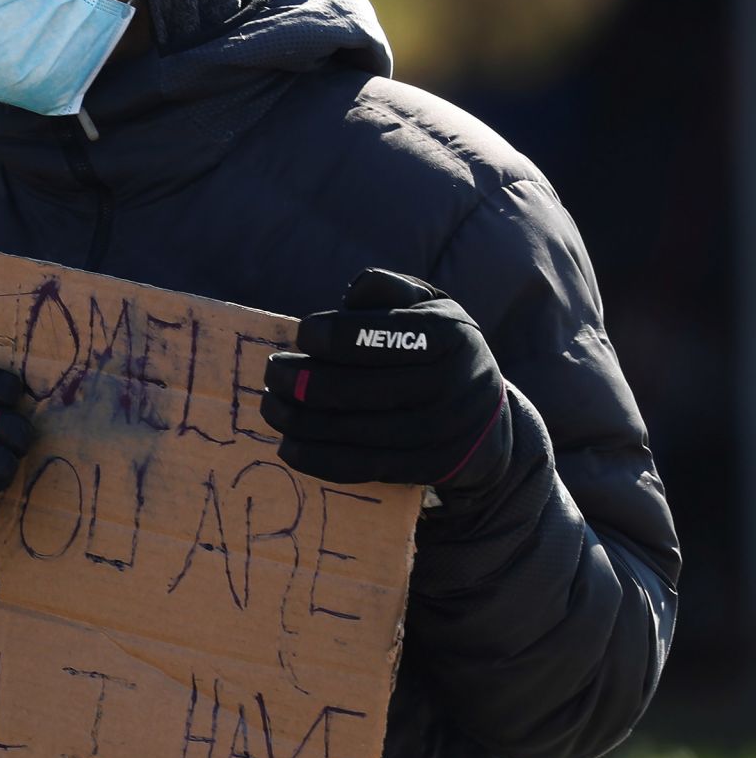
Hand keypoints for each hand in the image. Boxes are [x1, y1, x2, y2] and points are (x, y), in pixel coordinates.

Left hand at [262, 269, 512, 513]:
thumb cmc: (438, 350)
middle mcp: (448, 386)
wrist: (487, 420)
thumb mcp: (427, 306)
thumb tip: (349, 299)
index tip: (303, 334)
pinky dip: (314, 456)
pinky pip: (358, 466)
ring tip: (271, 404)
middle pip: (353, 388)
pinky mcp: (421, 467)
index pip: (377, 336)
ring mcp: (436, 432)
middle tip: (274, 371)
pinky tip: (287, 443)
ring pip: (348, 429)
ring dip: (296, 418)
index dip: (328, 335)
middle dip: (298, 379)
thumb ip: (386, 290)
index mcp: (448, 336)